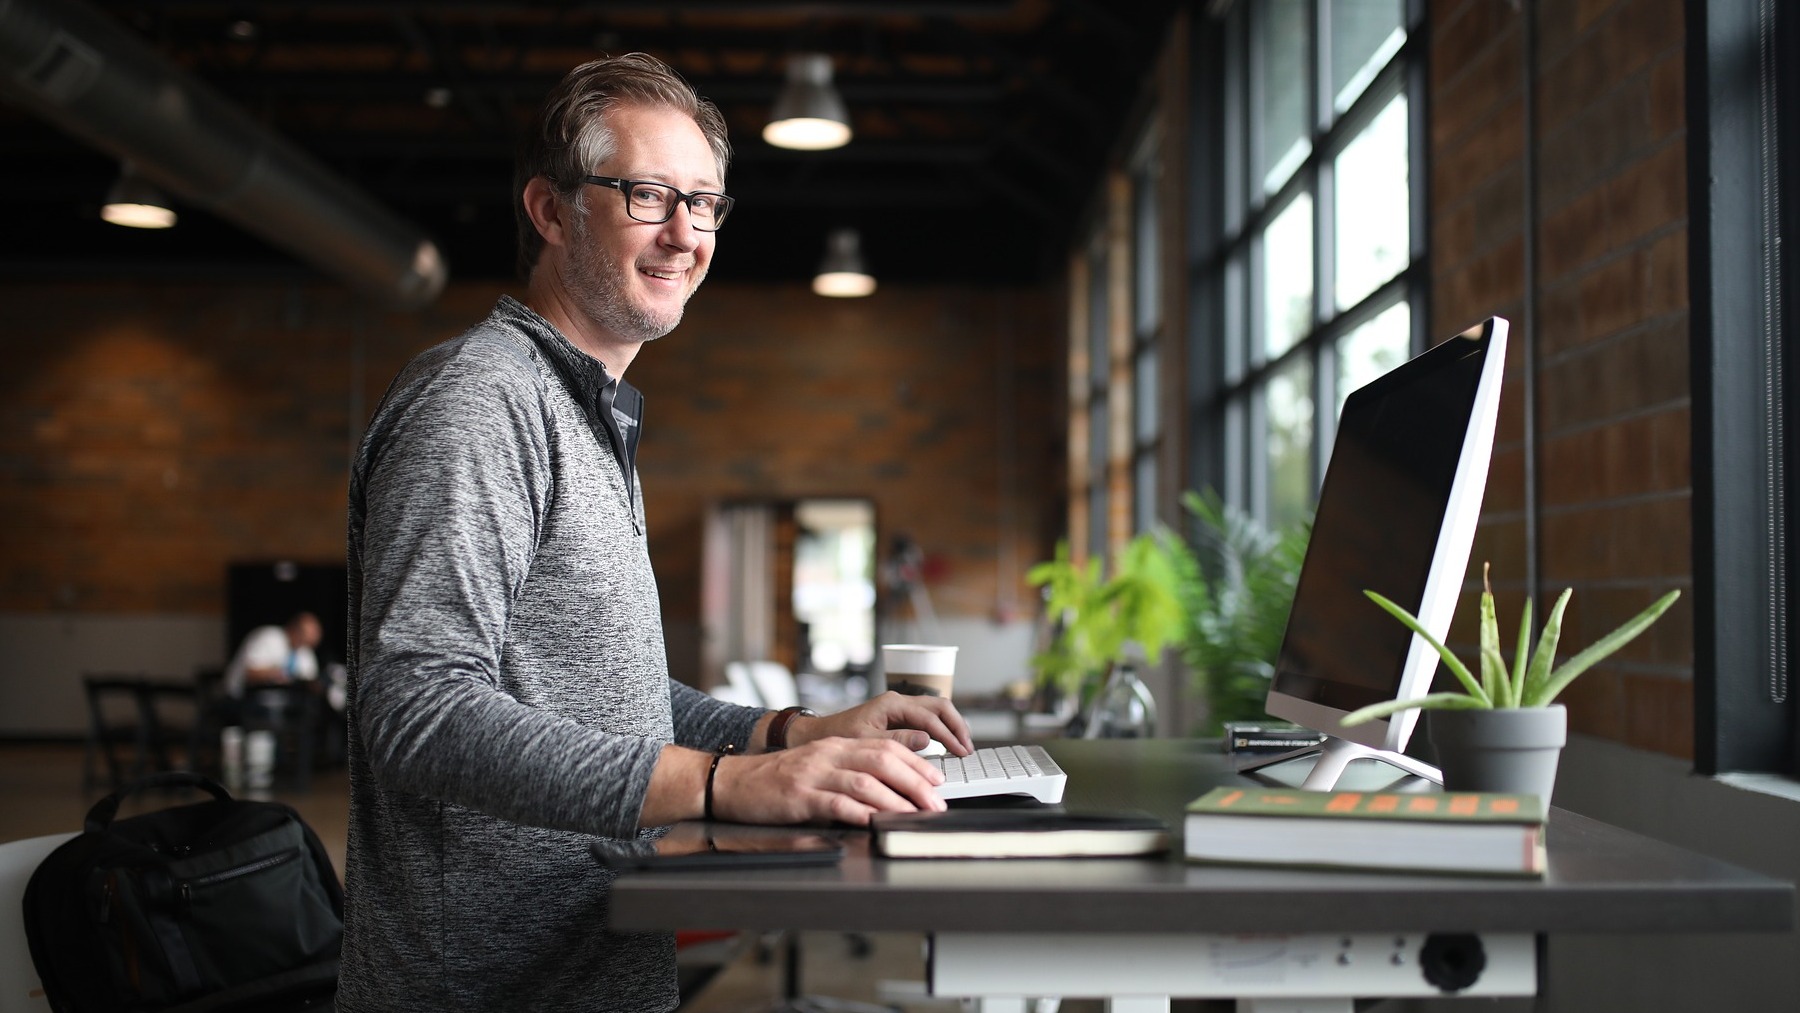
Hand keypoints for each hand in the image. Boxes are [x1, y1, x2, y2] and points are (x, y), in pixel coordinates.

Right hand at [713, 736, 947, 825]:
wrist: (732, 781)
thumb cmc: (776, 780)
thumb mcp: (818, 766)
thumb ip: (850, 770)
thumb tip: (891, 788)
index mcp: (836, 745)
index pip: (887, 747)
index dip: (916, 764)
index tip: (936, 782)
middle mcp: (829, 754)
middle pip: (883, 761)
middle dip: (915, 783)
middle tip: (936, 804)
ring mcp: (813, 774)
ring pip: (865, 782)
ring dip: (895, 801)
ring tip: (915, 816)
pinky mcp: (799, 796)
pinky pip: (836, 803)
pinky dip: (860, 813)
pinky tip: (875, 823)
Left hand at [787, 691, 973, 755]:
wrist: (821, 735)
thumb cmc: (840, 737)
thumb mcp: (867, 742)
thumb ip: (897, 741)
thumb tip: (927, 740)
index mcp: (892, 704)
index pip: (930, 717)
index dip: (949, 735)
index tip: (960, 752)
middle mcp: (899, 701)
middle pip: (940, 706)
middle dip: (957, 726)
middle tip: (967, 748)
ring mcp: (900, 707)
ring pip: (936, 709)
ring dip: (952, 725)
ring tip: (963, 746)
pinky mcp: (900, 716)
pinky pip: (928, 717)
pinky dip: (942, 728)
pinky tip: (948, 743)